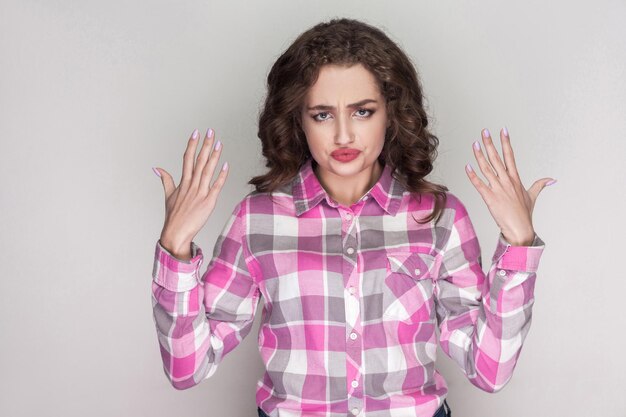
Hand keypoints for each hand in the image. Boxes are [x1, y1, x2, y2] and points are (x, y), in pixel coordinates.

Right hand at [153, 128, 228, 257]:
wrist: (176, 233)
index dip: (192, 145)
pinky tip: (226, 165)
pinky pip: (216, 186)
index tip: (196, 133)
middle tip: (210, 131)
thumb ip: (165, 180)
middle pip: (199, 161)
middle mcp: (191, 185)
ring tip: (219, 143)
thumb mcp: (168, 196)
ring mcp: (200, 193)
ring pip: (207, 170)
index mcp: (183, 182)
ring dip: (214, 156)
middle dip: (205, 145)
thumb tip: (157, 168)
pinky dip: (221, 176)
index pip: (187, 158)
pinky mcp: (208, 202)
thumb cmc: (173, 216)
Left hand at [464, 127, 554, 245]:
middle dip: (490, 144)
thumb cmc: (524, 214)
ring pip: (487, 168)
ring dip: (479, 155)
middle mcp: (506, 181)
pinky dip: (472, 175)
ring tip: (475, 144)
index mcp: (515, 179)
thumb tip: (551, 179)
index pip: (510, 156)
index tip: (503, 130)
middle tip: (484, 132)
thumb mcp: (532, 196)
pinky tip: (467, 166)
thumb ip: (540, 185)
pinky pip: (479, 184)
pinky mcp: (490, 198)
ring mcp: (498, 189)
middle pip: (496, 158)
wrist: (520, 229)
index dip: (506, 142)